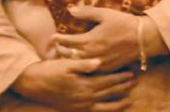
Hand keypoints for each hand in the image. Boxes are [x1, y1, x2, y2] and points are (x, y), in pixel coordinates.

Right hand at [12, 58, 136, 111]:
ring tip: (131, 97)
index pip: (107, 80)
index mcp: (83, 84)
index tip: (131, 72)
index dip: (120, 76)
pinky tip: (116, 107)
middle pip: (109, 92)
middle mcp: (84, 97)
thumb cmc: (50, 70)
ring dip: (119, 100)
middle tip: (136, 81)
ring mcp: (81, 105)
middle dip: (123, 87)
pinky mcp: (77, 109)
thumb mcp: (66, 64)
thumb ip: (83, 63)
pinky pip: (97, 111)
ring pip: (105, 104)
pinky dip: (109, 109)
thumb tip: (99, 62)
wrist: (34, 84)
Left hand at [56, 6, 164, 72]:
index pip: (68, 42)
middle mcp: (92, 54)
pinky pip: (90, 70)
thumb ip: (87, 12)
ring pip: (79, 64)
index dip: (59, 39)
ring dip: (70, 60)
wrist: (143, 38)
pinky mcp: (106, 68)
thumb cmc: (124, 23)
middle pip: (70, 56)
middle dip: (61, 51)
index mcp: (90, 40)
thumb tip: (70, 9)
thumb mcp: (105, 14)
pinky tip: (80, 63)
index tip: (53, 37)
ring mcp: (99, 63)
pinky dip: (82, 66)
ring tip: (64, 56)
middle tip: (56, 47)